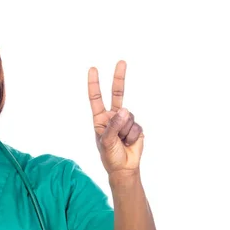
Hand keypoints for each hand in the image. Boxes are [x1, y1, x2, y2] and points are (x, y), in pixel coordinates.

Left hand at [88, 60, 143, 175]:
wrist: (124, 168)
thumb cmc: (109, 155)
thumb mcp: (106, 141)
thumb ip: (113, 126)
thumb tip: (125, 110)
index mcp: (100, 118)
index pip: (96, 98)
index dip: (94, 84)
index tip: (93, 69)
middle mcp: (113, 116)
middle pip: (117, 94)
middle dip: (119, 78)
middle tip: (121, 61)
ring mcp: (125, 121)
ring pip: (128, 117)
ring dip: (125, 132)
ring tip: (121, 142)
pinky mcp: (136, 127)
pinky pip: (136, 127)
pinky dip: (132, 136)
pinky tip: (128, 143)